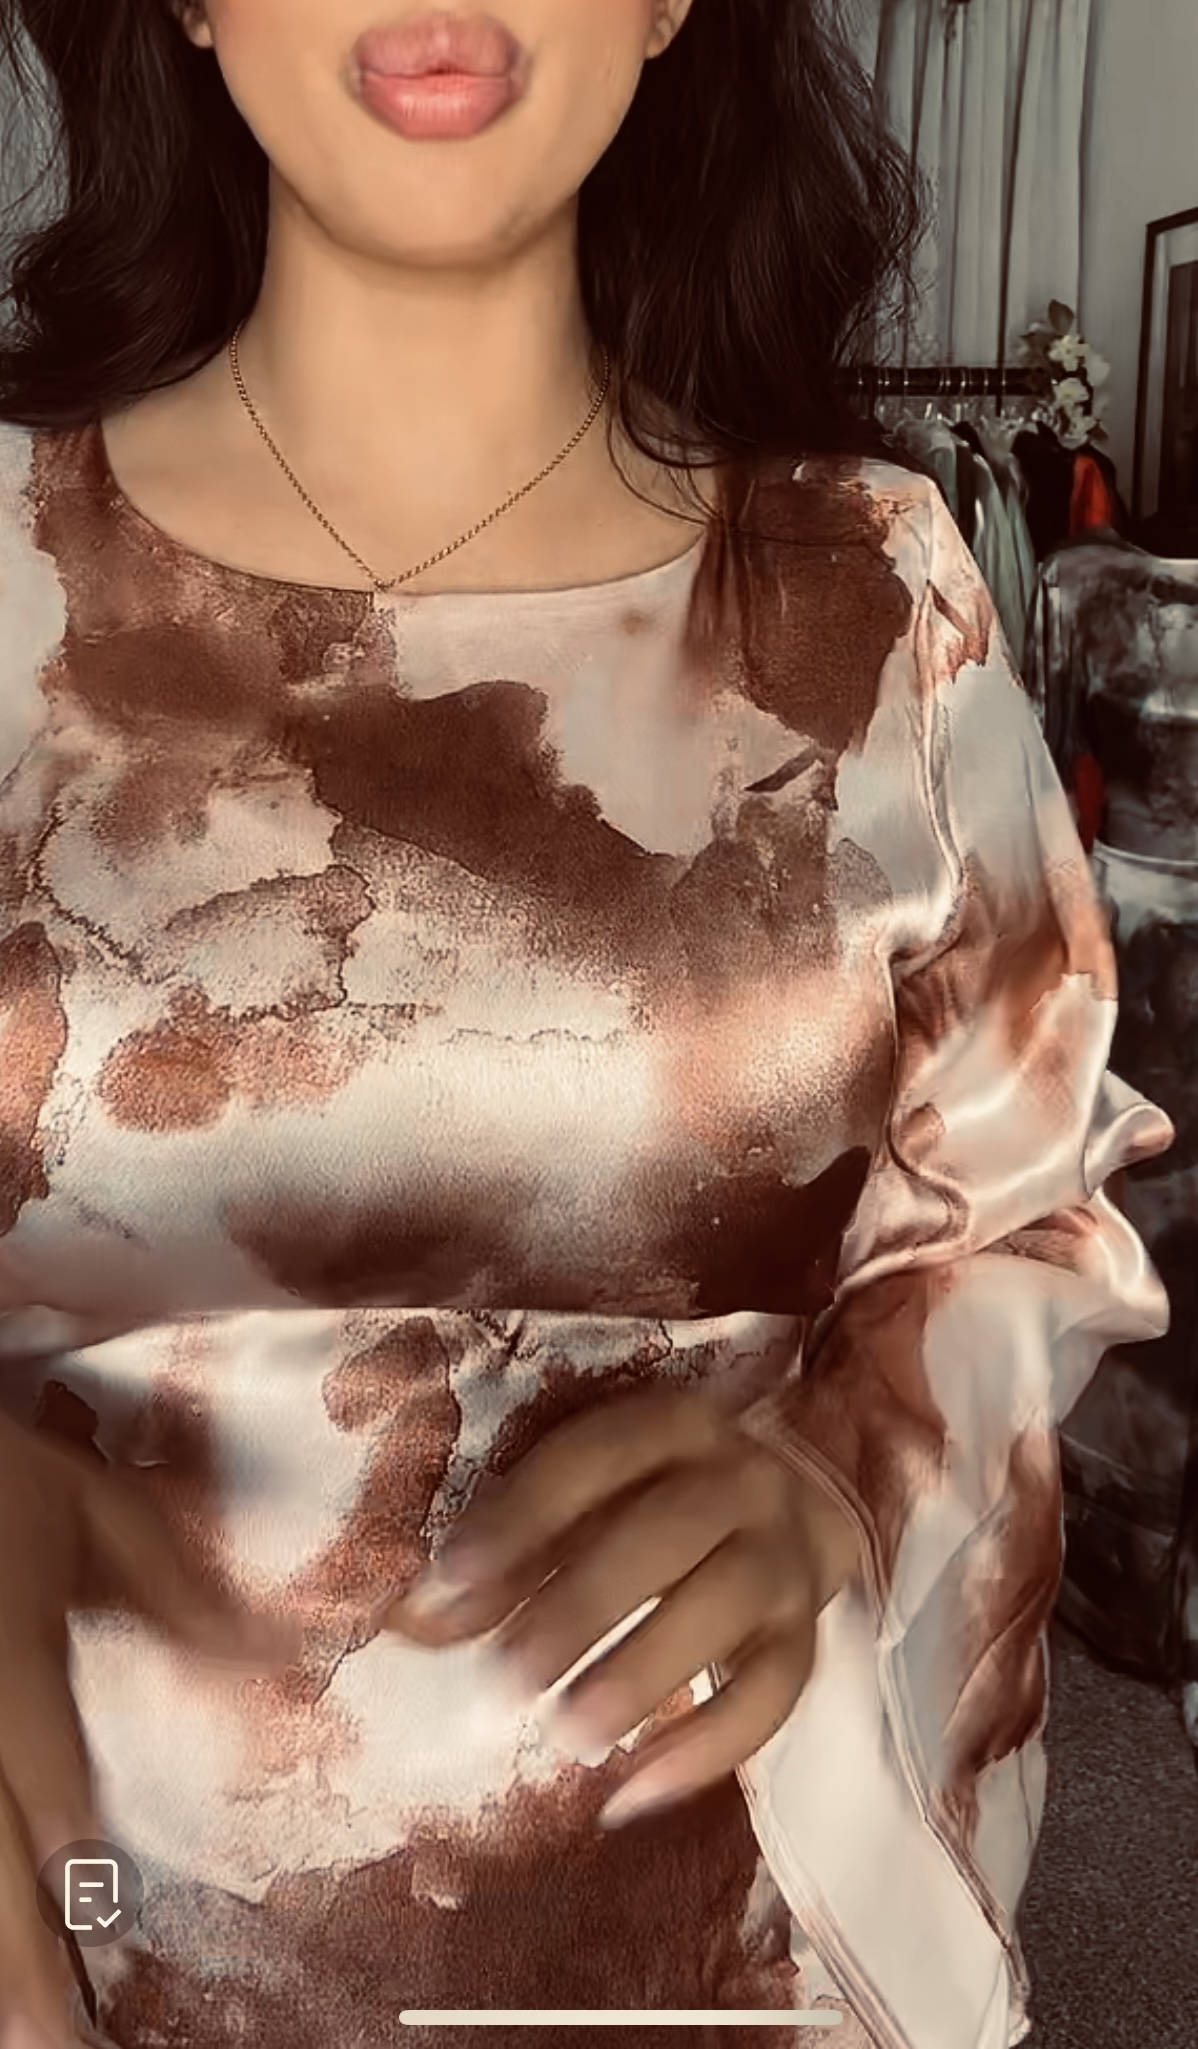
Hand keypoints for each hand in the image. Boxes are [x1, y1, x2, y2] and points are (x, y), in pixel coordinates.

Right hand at [0, 1410, 296, 2047]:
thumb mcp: (96, 1509)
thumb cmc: (0, 1488)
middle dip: (16, 1950)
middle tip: (53, 2035)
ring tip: (20, 2029)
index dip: (66, 1838)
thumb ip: (177, 1591)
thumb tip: (275, 1660)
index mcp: (12, 1649)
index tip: (89, 1906)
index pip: (41, 1764)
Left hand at [385, 1387, 860, 1825]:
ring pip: (723, 1607)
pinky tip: (630, 1796)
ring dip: (640, 1675)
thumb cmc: (653, 1500)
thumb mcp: (585, 1502)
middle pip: (666, 1534)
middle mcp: (738, 1479)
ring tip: (565, 1737)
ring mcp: (782, 1556)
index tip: (450, 1578)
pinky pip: (772, 1695)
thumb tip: (413, 1618)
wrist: (797, 1500)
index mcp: (670, 1426)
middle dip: (580, 1608)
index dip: (521, 1514)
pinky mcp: (805, 1635)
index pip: (593, 1457)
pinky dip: (703, 1752)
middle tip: (505, 1683)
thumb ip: (507, 1556)